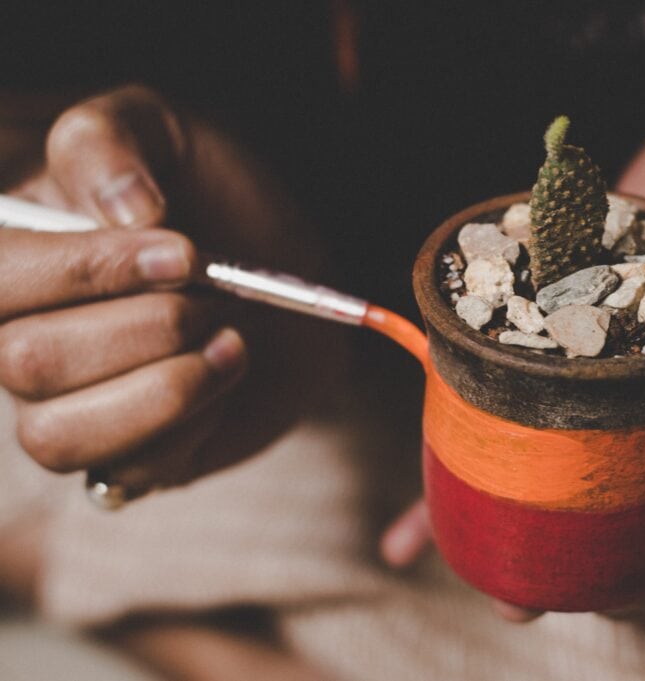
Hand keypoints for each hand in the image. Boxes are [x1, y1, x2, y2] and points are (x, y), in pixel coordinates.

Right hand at [0, 85, 329, 494]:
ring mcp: (66, 406)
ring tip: (232, 344)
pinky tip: (225, 382)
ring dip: (166, 389)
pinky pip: (126, 474)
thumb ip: (113, 140)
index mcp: (16, 255)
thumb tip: (123, 210)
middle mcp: (21, 335)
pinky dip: (190, 428)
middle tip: (216, 300)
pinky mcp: (124, 459)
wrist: (291, 271)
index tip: (183, 253)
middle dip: (145, 329)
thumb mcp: (167, 135)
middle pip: (23, 362)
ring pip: (56, 436)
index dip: (84, 271)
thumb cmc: (215, 198)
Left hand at [380, 92, 644, 630]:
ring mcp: (644, 408)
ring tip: (444, 543)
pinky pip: (538, 415)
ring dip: (516, 520)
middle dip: (578, 572)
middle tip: (511, 589)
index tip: (617, 582)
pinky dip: (480, 436)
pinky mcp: (591, 365)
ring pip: (583, 490)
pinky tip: (425, 447)